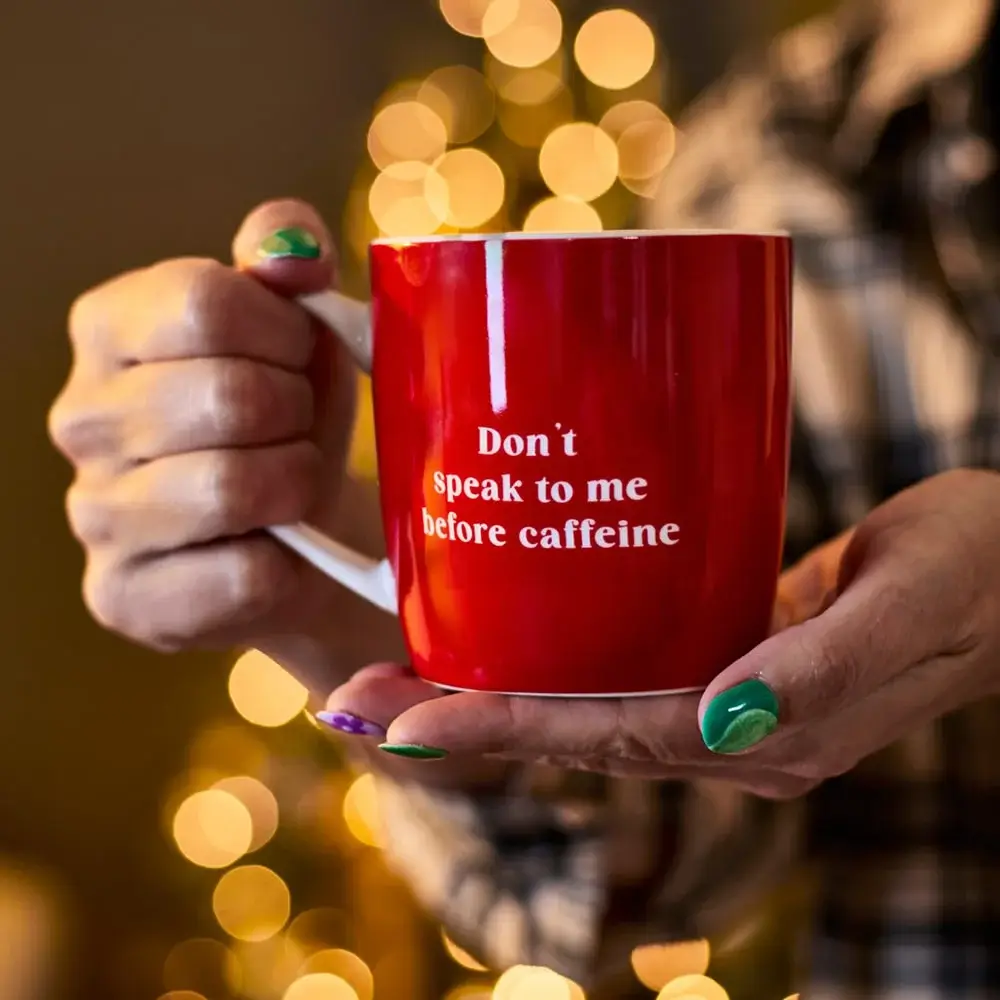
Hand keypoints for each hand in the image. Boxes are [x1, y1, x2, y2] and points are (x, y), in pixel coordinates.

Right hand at [48, 199, 400, 691]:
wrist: (297, 536)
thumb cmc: (290, 420)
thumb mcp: (295, 327)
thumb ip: (287, 259)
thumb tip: (295, 252)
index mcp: (110, 327)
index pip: (206, 302)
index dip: (285, 333)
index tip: (299, 358)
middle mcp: (82, 418)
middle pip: (228, 396)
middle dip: (297, 416)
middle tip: (297, 431)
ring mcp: (93, 515)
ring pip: (232, 488)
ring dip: (295, 485)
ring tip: (291, 486)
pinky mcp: (124, 598)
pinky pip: (243, 575)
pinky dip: (289, 563)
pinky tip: (277, 550)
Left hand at [319, 469, 999, 797]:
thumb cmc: (978, 569)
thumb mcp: (919, 602)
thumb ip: (831, 667)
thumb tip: (731, 721)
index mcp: (767, 733)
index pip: (609, 737)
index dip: (504, 730)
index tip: (404, 723)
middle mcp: (733, 728)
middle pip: (574, 728)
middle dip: (464, 720)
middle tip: (357, 700)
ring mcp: (726, 693)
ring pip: (584, 698)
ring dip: (490, 689)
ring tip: (396, 672)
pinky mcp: (725, 647)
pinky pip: (618, 661)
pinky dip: (549, 655)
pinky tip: (501, 627)